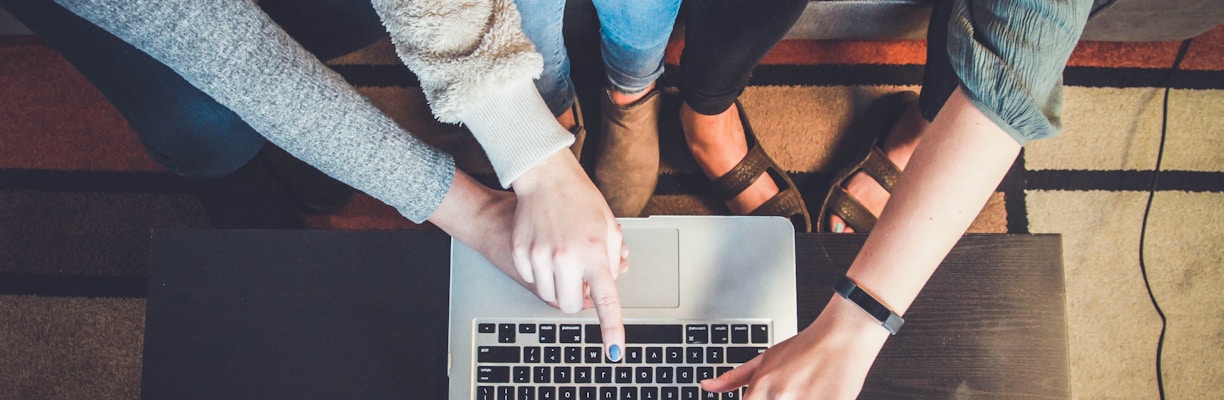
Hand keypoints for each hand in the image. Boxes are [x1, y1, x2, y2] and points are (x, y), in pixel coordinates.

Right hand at [507, 149, 627, 359]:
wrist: (545, 177)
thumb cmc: (580, 200)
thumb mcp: (609, 228)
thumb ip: (612, 261)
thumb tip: (605, 288)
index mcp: (594, 253)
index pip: (606, 300)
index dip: (611, 329)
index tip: (614, 351)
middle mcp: (566, 257)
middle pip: (570, 305)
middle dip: (577, 299)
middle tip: (580, 280)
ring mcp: (540, 256)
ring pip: (549, 295)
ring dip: (558, 286)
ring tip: (564, 259)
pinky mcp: (520, 253)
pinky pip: (532, 280)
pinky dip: (540, 273)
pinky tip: (545, 249)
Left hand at [701, 294, 890, 398]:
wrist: (843, 337)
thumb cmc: (805, 348)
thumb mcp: (765, 360)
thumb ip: (733, 378)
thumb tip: (705, 386)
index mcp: (763, 388)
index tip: (765, 398)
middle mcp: (781, 398)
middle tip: (791, 391)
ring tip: (805, 390)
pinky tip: (816, 394)